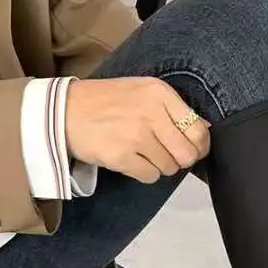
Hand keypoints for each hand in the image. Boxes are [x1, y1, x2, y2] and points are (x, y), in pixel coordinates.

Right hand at [64, 77, 210, 183]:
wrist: (64, 110)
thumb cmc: (105, 101)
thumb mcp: (142, 91)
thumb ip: (171, 108)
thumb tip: (203, 130)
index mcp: (159, 93)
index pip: (198, 128)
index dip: (200, 145)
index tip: (194, 149)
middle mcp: (151, 113)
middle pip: (187, 153)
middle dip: (181, 160)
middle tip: (168, 156)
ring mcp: (137, 136)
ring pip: (169, 167)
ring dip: (159, 166)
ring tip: (142, 154)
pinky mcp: (122, 156)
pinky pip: (150, 176)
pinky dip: (144, 173)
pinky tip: (131, 160)